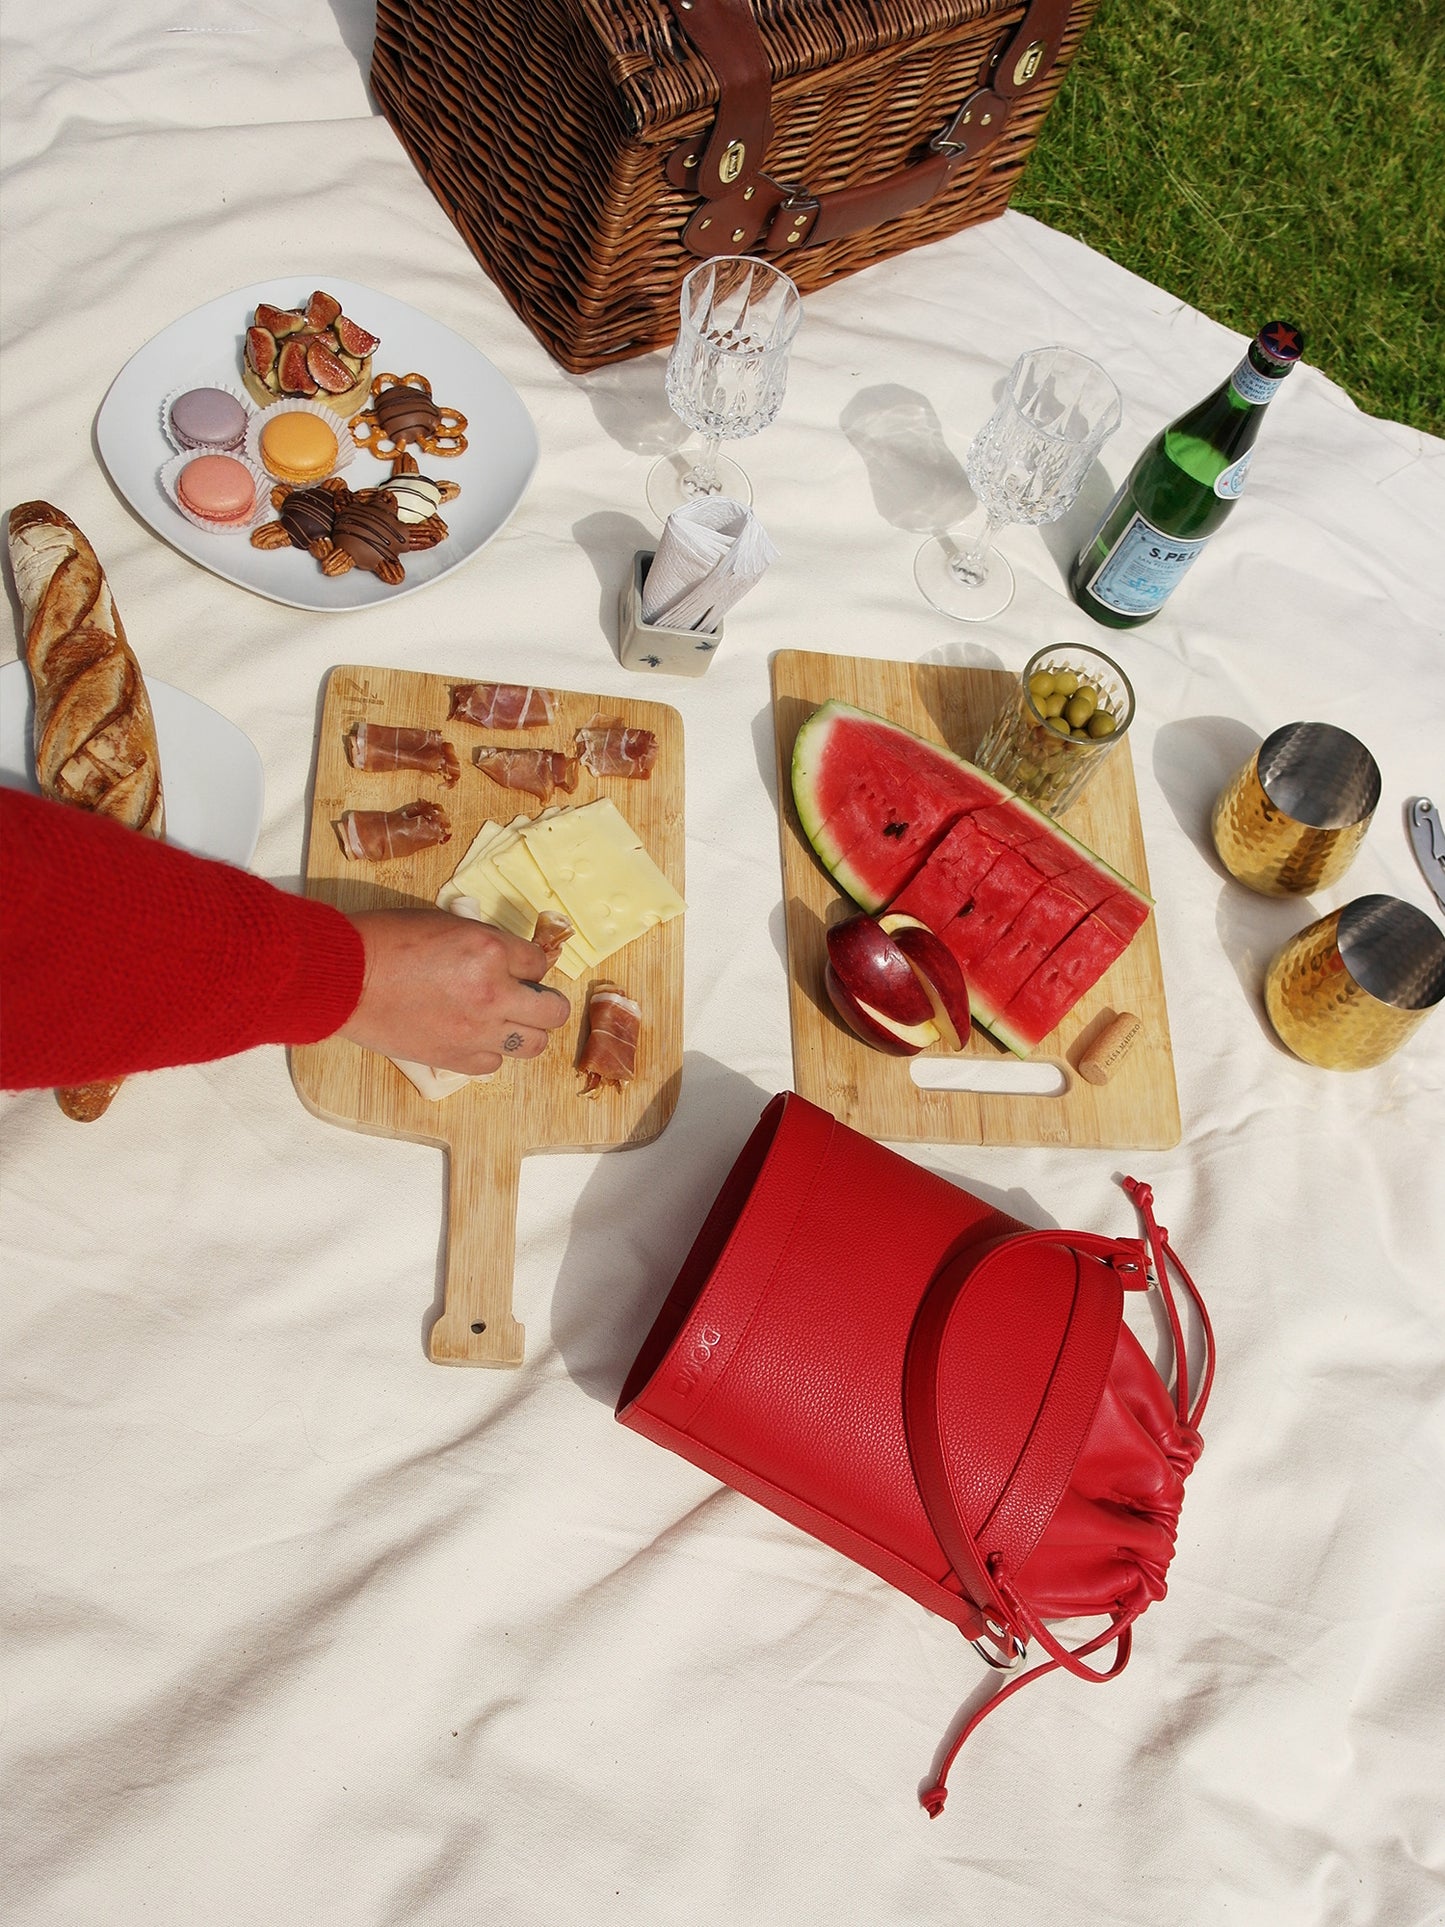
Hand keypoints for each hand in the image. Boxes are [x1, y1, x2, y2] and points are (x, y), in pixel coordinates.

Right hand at [338, 910, 569, 1075]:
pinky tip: (471, 1037)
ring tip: (503, 1022)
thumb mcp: (443, 923)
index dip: (528, 965)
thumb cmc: (384, 941)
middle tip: (526, 998)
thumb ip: (482, 943)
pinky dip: (488, 1051)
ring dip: (523, 1031)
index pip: (539, 962)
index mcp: (489, 950)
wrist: (343, 978)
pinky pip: (494, 1063)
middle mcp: (493, 992)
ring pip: (533, 1044)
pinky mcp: (456, 1057)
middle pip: (553, 1012)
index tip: (517, 968)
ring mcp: (477, 1030)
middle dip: (544, 1003)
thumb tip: (506, 959)